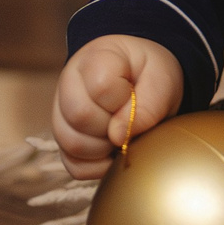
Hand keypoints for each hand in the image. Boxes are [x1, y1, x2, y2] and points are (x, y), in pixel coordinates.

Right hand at [51, 34, 182, 180]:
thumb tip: (119, 136)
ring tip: (121, 135)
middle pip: (80, 116)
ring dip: (105, 149)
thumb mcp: (162, 79)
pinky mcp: (63, 140)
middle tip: (129, 120)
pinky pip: (74, 166)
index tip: (136, 97)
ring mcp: (61, 112)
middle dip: (113, 127)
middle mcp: (69, 83)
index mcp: (96, 58)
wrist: (141, 79)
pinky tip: (113, 151)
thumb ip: (149, 104)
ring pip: (72, 144)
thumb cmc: (150, 75)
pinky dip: (98, 166)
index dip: (124, 102)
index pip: (101, 86)